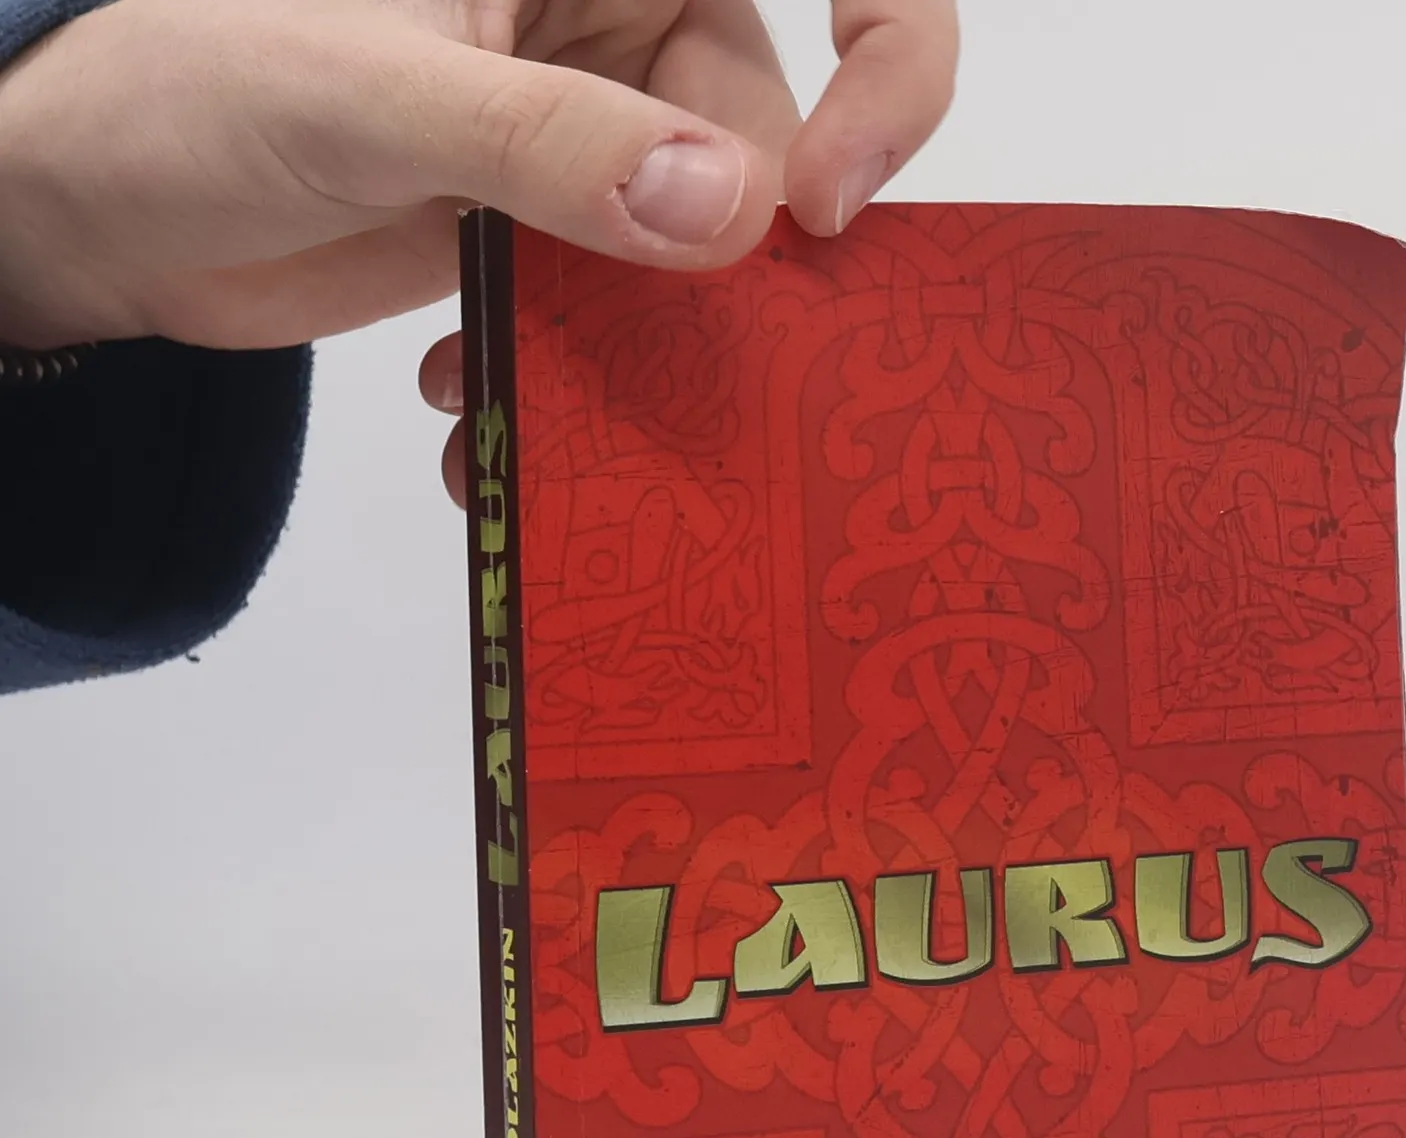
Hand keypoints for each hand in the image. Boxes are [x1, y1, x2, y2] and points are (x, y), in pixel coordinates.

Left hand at [0, 0, 956, 353]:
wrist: (98, 204)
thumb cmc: (190, 83)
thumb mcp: (369, 96)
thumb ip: (546, 143)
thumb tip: (735, 212)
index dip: (888, 73)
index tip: (827, 211)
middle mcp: (618, 34)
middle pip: (766, 155)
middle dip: (722, 278)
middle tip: (657, 365)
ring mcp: (588, 142)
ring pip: (700, 260)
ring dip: (640, 358)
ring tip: (538, 412)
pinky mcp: (552, 237)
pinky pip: (625, 318)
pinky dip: (574, 383)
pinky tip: (472, 407)